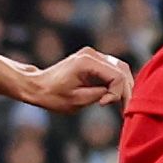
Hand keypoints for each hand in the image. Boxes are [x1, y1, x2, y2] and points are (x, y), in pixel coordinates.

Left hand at [15, 46, 132, 110]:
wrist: (36, 86)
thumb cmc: (52, 95)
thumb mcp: (76, 101)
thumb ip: (99, 95)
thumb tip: (115, 94)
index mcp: (87, 62)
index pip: (116, 76)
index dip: (117, 93)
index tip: (104, 104)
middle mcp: (92, 54)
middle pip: (122, 70)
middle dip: (126, 89)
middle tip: (125, 107)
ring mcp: (93, 55)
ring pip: (120, 68)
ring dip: (123, 86)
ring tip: (122, 103)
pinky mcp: (92, 60)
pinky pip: (112, 69)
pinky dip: (116, 82)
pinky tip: (115, 96)